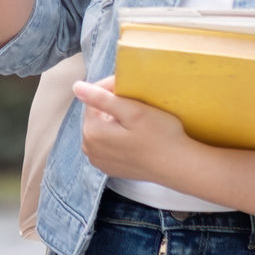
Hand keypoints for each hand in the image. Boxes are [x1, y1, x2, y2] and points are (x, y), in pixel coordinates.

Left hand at [71, 80, 192, 184]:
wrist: (178, 166)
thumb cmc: (160, 136)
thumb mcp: (133, 111)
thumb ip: (102, 98)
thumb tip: (76, 87)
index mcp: (91, 131)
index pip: (94, 98)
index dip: (112, 88)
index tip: (131, 87)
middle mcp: (89, 148)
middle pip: (97, 114)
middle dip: (113, 105)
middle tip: (137, 102)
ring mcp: (99, 160)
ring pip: (103, 128)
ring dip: (116, 120)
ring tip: (138, 118)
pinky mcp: (110, 167)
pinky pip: (108, 144)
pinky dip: (118, 136)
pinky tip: (136, 135)